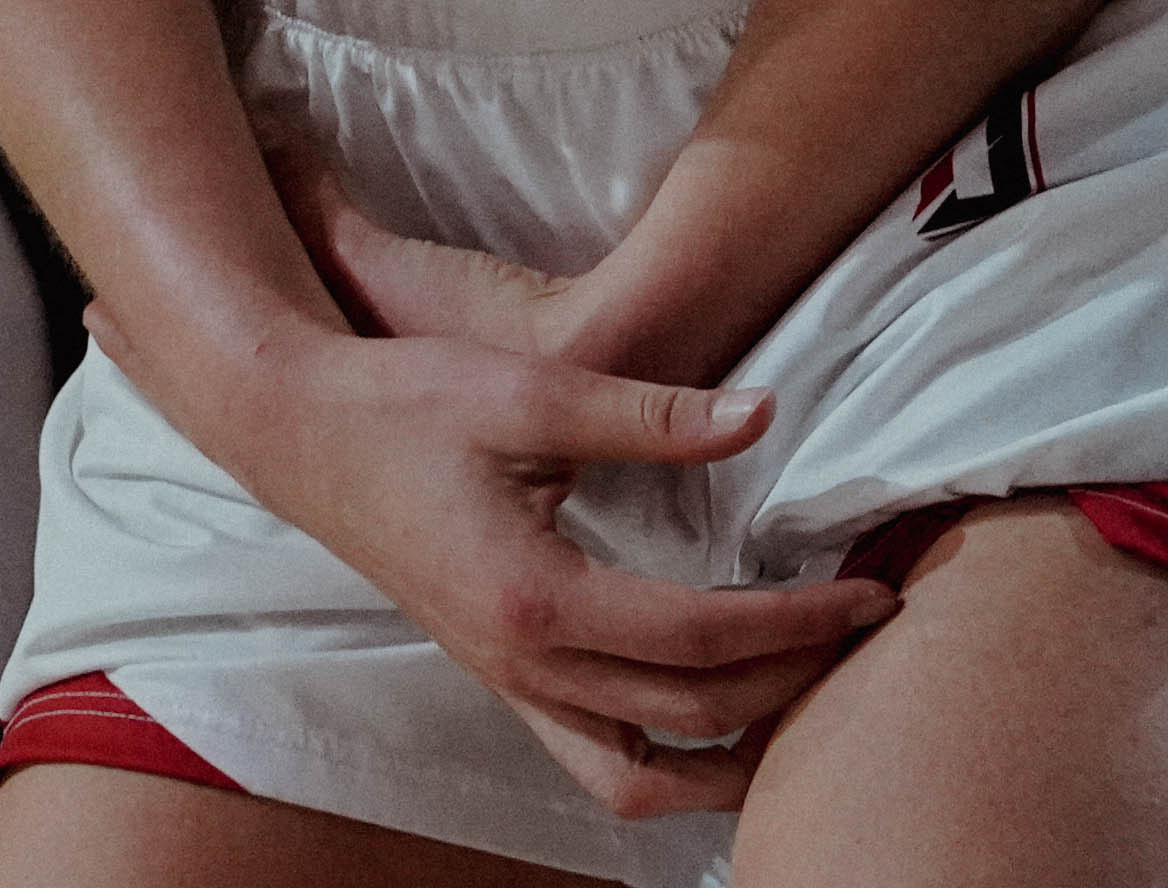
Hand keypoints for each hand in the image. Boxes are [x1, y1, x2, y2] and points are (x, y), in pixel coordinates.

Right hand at [208, 307, 892, 819]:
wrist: (300, 433)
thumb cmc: (405, 404)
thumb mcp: (533, 391)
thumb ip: (653, 414)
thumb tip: (762, 415)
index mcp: (536, 598)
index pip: (701, 637)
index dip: (799, 623)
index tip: (867, 593)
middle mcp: (522, 663)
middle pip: (690, 715)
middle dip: (792, 680)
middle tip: (866, 628)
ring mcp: (506, 682)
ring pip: (634, 776)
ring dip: (726, 760)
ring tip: (806, 706)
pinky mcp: (499, 676)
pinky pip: (593, 756)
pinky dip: (666, 757)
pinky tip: (717, 716)